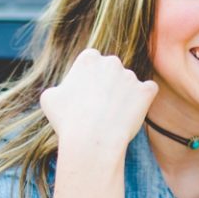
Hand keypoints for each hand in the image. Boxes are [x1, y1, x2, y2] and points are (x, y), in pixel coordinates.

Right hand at [39, 47, 157, 158]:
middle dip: (107, 83)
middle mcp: (112, 62)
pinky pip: (148, 90)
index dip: (89, 77)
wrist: (92, 139)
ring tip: (112, 115)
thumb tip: (65, 91)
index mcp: (89, 58)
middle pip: (112, 70)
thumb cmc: (67, 120)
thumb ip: (60, 87)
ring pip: (128, 83)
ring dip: (123, 94)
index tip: (86, 92)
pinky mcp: (146, 91)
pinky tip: (133, 110)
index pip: (92, 60)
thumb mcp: (49, 98)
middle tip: (99, 105)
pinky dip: (143, 99)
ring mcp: (131, 76)